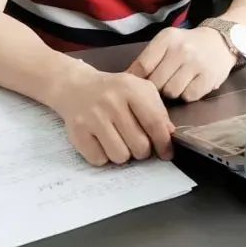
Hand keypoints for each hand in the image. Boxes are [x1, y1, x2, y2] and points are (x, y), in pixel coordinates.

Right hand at [50, 64, 174, 166]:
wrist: (76, 86)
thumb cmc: (114, 91)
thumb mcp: (139, 90)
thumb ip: (157, 110)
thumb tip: (169, 135)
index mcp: (130, 88)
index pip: (154, 123)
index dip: (164, 143)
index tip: (166, 153)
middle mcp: (110, 102)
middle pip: (139, 146)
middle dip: (142, 150)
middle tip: (136, 141)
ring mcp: (92, 117)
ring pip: (120, 156)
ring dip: (122, 153)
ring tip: (118, 139)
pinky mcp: (78, 132)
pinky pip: (99, 160)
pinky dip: (103, 155)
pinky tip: (101, 141)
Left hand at [127, 26, 235, 102]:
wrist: (220, 42)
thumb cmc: (187, 45)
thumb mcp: (166, 43)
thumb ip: (148, 59)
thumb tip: (125, 81)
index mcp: (166, 39)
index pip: (143, 65)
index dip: (137, 80)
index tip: (136, 87)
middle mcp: (181, 49)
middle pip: (156, 82)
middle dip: (155, 88)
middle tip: (161, 85)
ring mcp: (196, 64)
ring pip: (171, 92)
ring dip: (172, 93)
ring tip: (177, 84)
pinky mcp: (208, 78)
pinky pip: (188, 97)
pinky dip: (187, 95)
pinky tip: (190, 86)